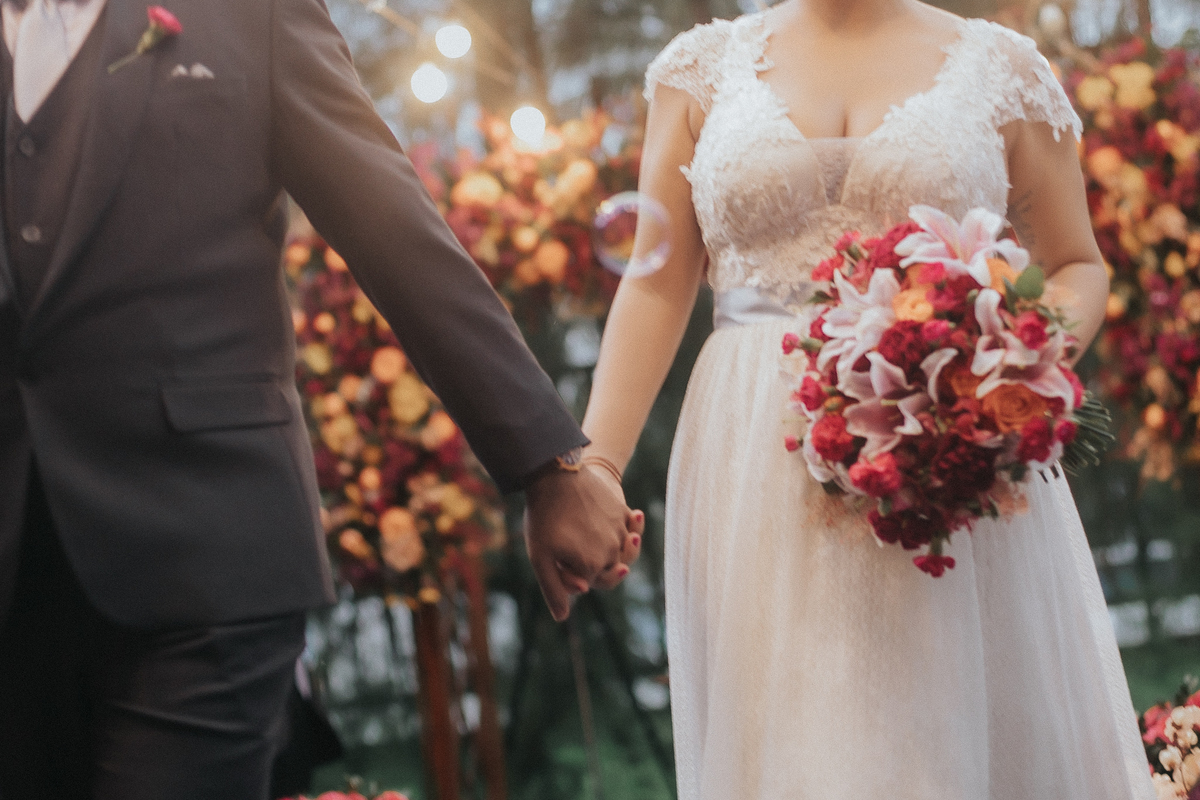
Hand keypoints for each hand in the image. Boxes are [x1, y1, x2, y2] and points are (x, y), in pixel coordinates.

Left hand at [524, 460, 643, 620]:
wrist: (556, 475)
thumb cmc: (544, 518)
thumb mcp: (540, 557)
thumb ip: (554, 589)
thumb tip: (562, 618)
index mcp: (593, 567)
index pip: (592, 583)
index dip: (575, 575)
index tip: (561, 562)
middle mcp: (612, 551)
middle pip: (609, 569)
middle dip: (594, 563)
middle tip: (575, 547)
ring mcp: (621, 531)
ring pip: (620, 549)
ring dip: (610, 547)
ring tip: (592, 535)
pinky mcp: (624, 512)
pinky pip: (629, 528)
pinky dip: (626, 529)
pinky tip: (619, 522)